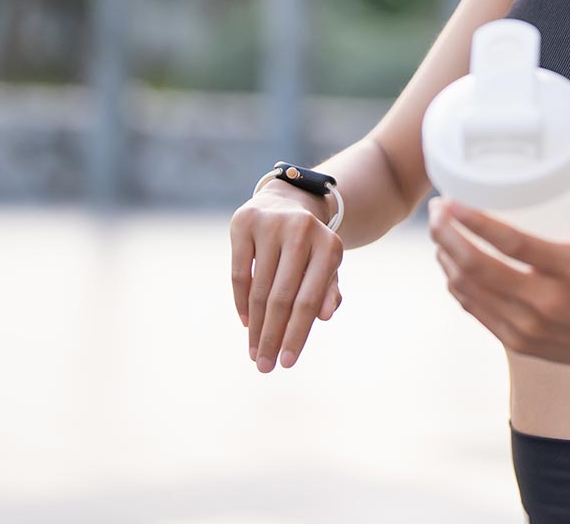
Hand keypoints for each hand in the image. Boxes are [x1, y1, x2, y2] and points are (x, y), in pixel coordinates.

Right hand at [229, 182, 343, 372]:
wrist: (287, 203)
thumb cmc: (309, 248)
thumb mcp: (325, 266)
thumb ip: (328, 290)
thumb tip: (325, 315)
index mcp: (329, 245)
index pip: (310, 300)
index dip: (297, 334)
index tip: (287, 364)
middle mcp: (302, 230)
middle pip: (283, 298)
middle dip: (273, 337)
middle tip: (265, 366)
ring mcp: (272, 224)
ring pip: (260, 289)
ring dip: (256, 327)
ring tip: (254, 352)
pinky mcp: (245, 222)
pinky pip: (240, 273)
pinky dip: (241, 302)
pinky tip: (246, 323)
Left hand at [428, 151, 569, 377]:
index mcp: (568, 270)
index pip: (513, 244)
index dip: (476, 222)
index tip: (451, 201)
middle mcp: (544, 301)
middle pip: (479, 268)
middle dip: (448, 236)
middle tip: (437, 209)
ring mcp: (526, 326)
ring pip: (469, 289)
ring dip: (446, 256)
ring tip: (438, 229)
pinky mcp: (515, 341)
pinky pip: (473, 309)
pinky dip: (455, 283)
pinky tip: (449, 261)